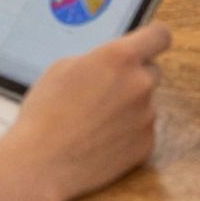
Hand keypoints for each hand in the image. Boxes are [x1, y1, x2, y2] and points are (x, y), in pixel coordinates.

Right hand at [0, 24, 170, 200]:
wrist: (40, 164)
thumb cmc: (44, 113)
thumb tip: (111, 64)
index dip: (154, 40)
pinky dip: (127, 134)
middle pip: (152, 71)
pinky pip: (142, 131)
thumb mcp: (63, 68)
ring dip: (128, 108)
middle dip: (134, 77)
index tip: (147, 46)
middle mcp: (140, 83)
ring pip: (145, 104)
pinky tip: (100, 141)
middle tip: (106, 91)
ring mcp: (147, 116)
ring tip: (94, 122)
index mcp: (120, 57)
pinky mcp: (146, 145)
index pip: (160, 36)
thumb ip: (97, 60)